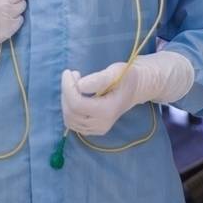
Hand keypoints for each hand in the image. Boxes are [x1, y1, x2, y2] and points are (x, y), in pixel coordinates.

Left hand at [61, 51, 194, 135]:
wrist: (135, 89)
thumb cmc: (126, 77)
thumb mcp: (115, 72)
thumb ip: (98, 79)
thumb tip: (79, 86)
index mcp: (108, 110)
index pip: (77, 104)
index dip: (67, 87)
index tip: (69, 72)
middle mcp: (102, 124)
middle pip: (71, 112)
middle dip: (67, 92)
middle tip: (74, 75)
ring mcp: (98, 129)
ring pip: (69, 119)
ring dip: (66, 100)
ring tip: (75, 84)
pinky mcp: (93, 130)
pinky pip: (73, 123)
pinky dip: (69, 109)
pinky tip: (77, 96)